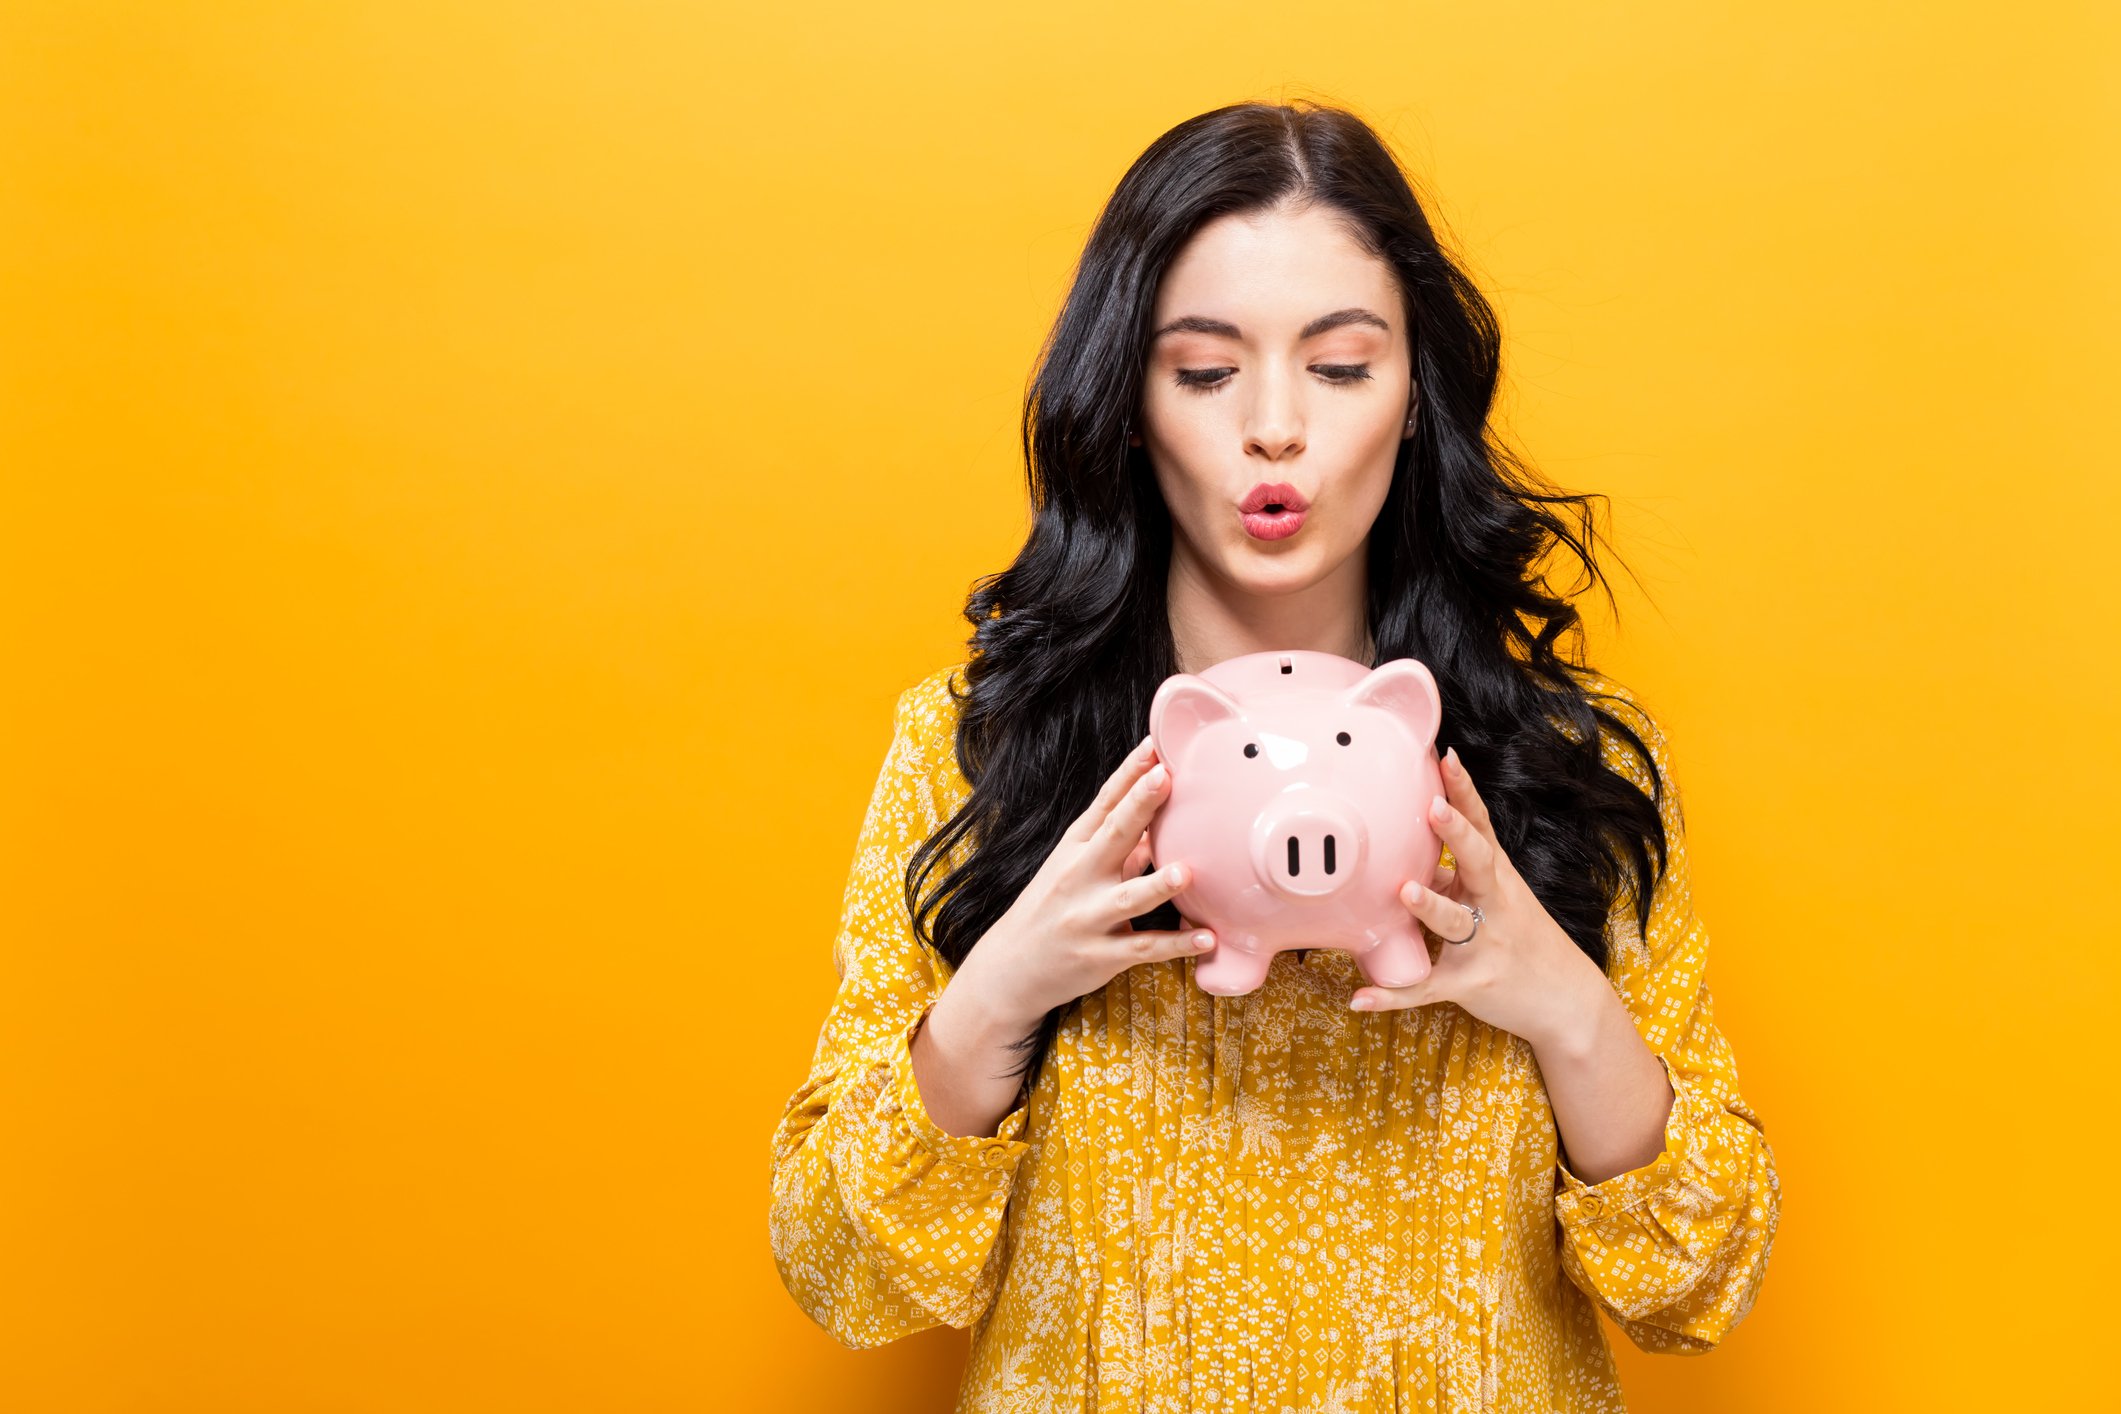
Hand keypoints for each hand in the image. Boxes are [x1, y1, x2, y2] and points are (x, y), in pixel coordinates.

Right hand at [950, 733, 1215, 1036]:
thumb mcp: (1075, 869)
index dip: (1129, 774)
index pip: (1104, 803)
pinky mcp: (1100, 956)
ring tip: (1186, 872)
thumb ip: (1120, 846)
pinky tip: (1206, 938)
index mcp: (1075, 848)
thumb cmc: (1049, 911)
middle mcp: (1079, 878)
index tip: (1153, 745)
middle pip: (1113, 836)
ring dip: (1158, 885)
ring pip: (1128, 899)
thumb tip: (1158, 819)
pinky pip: (1143, 949)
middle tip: (1165, 777)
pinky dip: (1176, 945)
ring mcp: (1088, 918)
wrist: (1009, 969)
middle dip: (1140, 806)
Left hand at [1350, 746, 1608, 1050]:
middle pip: (1478, 861)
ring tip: (1404, 892)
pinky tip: (1359, 997)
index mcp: (1496, 876)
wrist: (1567, 1001)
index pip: (1481, 826)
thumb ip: (1456, 872)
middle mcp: (1494, 904)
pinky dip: (1392, 995)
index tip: (1446, 758)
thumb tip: (1410, 848)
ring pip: (1453, 922)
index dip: (1463, 792)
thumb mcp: (1497, 896)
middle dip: (1457, 834)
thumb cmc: (1524, 939)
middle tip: (1434, 807)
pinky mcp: (1471, 983)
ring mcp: (1485, 943)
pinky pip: (1427, 987)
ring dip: (1430, 907)